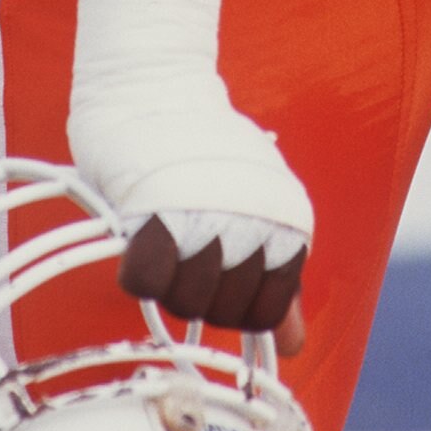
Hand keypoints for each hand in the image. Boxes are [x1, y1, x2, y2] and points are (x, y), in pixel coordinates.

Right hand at [68, 0, 313, 347]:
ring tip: (165, 237)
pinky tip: (139, 236)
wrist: (156, 84)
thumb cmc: (205, 150)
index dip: (235, 304)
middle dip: (200, 292)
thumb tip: (295, 346)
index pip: (265, 315)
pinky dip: (135, 269)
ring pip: (184, 303)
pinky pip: (142, 284)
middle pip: (222, 314)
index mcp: (289, 224)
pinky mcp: (156, 218)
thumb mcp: (258, 206)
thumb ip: (279, 277)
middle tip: (185, 249)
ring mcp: (208, 223)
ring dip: (168, 281)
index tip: (217, 271)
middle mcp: (256, 227)